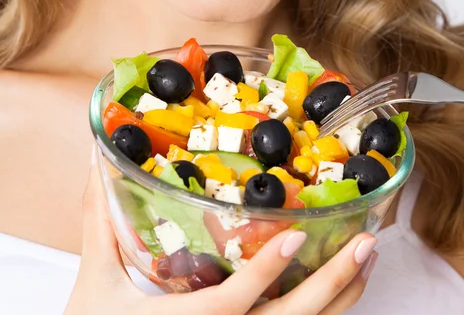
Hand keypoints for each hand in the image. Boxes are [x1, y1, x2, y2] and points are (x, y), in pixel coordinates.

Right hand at [65, 162, 377, 314]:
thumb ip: (99, 222)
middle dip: (333, 284)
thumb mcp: (96, 282)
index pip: (233, 299)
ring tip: (366, 260)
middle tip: (366, 245)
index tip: (298, 237)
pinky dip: (326, 314)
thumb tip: (97, 164)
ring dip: (341, 298)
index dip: (266, 271)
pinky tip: (343, 292)